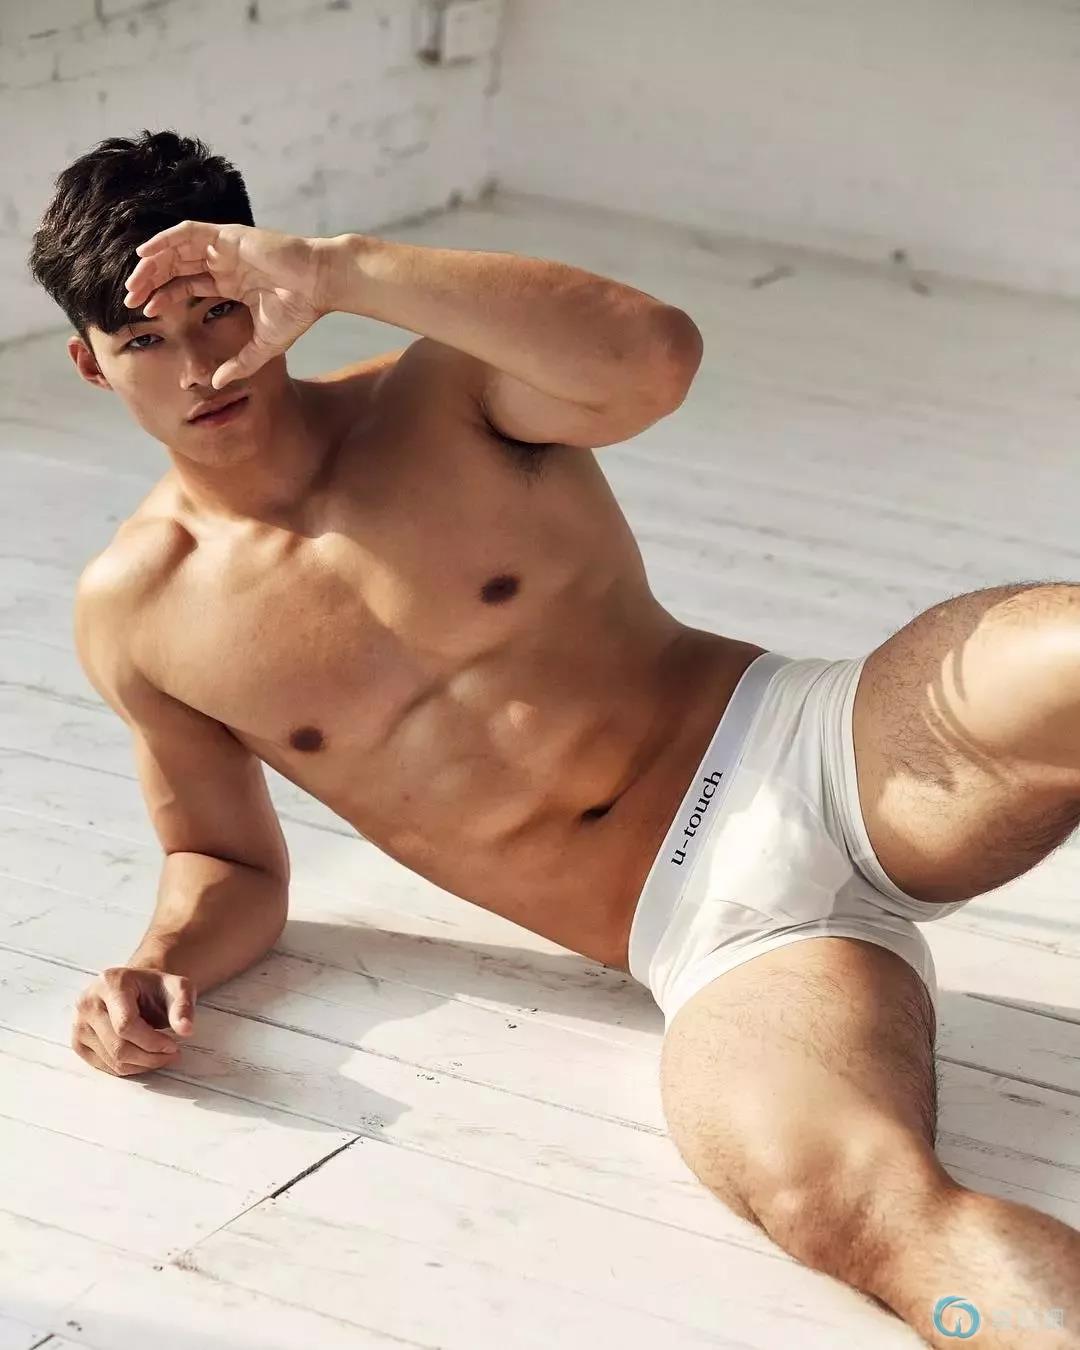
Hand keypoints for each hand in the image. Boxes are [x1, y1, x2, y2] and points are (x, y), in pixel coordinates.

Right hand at [72, 966, 195, 1076]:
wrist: (135, 988)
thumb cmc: (155, 988)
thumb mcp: (177, 987)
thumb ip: (183, 1006)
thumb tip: (185, 1029)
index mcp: (110, 983)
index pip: (126, 1024)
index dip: (152, 1042)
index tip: (173, 1046)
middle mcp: (87, 1002)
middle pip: (118, 1046)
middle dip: (150, 1057)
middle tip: (171, 1055)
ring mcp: (78, 1024)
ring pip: (111, 1060)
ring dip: (142, 1065)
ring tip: (161, 1056)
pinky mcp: (77, 1042)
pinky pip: (104, 1066)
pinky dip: (128, 1068)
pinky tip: (144, 1058)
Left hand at [122, 221, 336, 388]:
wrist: (319, 285)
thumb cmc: (298, 311)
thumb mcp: (263, 346)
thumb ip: (239, 364)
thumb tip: (215, 384)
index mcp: (230, 282)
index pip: (186, 284)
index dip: (163, 296)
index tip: (144, 311)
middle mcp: (223, 262)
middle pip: (175, 266)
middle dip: (150, 280)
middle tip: (129, 298)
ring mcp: (224, 246)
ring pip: (176, 249)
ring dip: (153, 262)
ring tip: (134, 281)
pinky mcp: (227, 235)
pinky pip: (187, 232)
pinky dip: (164, 240)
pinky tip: (146, 254)